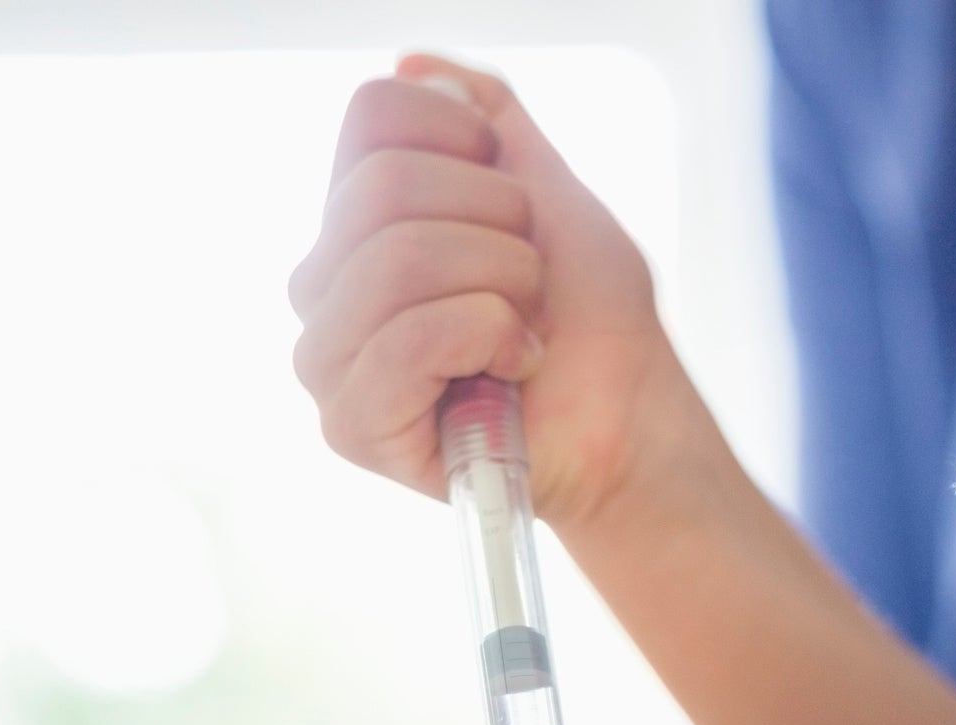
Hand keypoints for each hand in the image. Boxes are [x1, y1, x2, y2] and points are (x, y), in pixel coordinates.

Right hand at [288, 54, 700, 527]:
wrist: (632, 416)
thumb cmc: (589, 316)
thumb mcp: (549, 189)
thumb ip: (487, 118)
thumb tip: (413, 67)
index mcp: (357, 212)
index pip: (373, 115)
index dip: (469, 140)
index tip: (516, 200)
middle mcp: (323, 278)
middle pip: (385, 185)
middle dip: (500, 224)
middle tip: (530, 279)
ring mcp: (326, 354)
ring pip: (398, 258)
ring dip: (503, 285)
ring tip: (524, 326)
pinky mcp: (350, 425)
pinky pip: (410, 339)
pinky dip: (489, 338)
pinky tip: (513, 365)